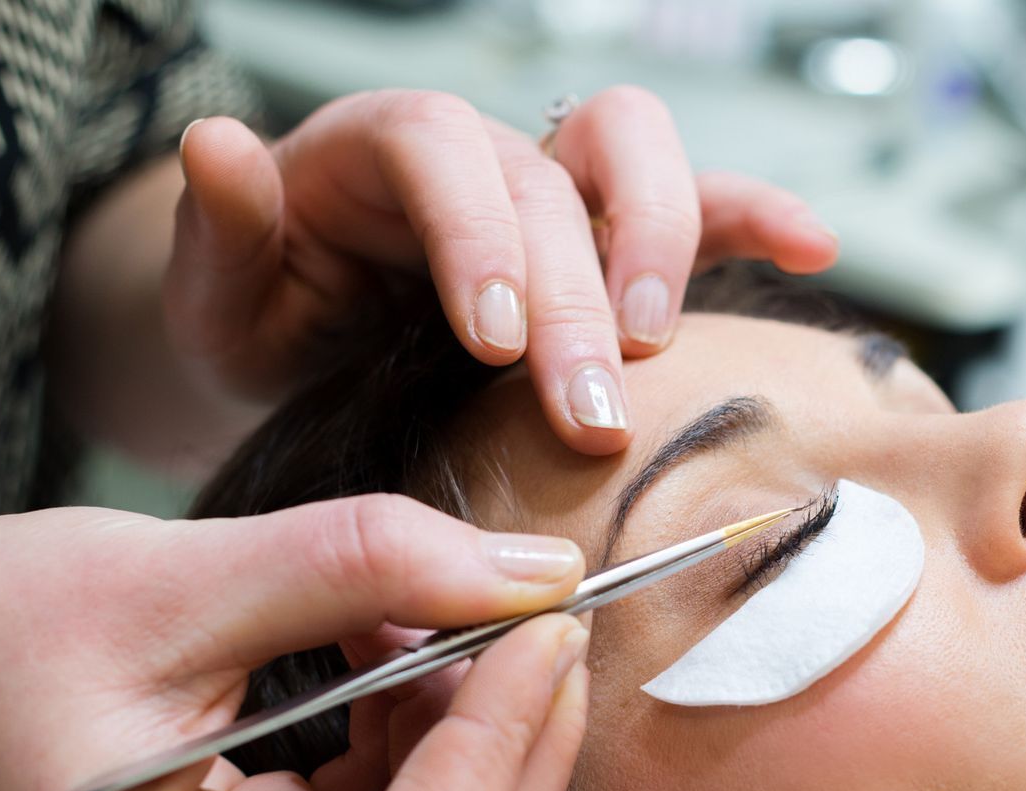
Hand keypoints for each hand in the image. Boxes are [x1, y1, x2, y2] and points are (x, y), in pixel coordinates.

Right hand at [0, 500, 590, 790]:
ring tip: (451, 625)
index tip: (544, 626)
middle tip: (542, 621)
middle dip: (519, 750)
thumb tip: (538, 571)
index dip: (508, 744)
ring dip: (476, 746)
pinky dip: (422, 755)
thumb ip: (363, 564)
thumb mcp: (173, 574)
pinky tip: (400, 662)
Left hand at [165, 86, 838, 452]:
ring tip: (656, 352)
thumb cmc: (270, 316)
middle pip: (556, 177)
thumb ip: (223, 228)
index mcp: (385, 148)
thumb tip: (214, 146)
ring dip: (661, 249)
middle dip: (582, 294)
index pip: (444, 150)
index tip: (495, 341)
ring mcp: (559, 192)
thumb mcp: (221, 289)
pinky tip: (811, 249)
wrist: (314, 345)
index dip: (480, 238)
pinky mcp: (615, 245)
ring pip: (638, 158)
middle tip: (586, 409)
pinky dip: (754, 220)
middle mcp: (487, 154)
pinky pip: (700, 209)